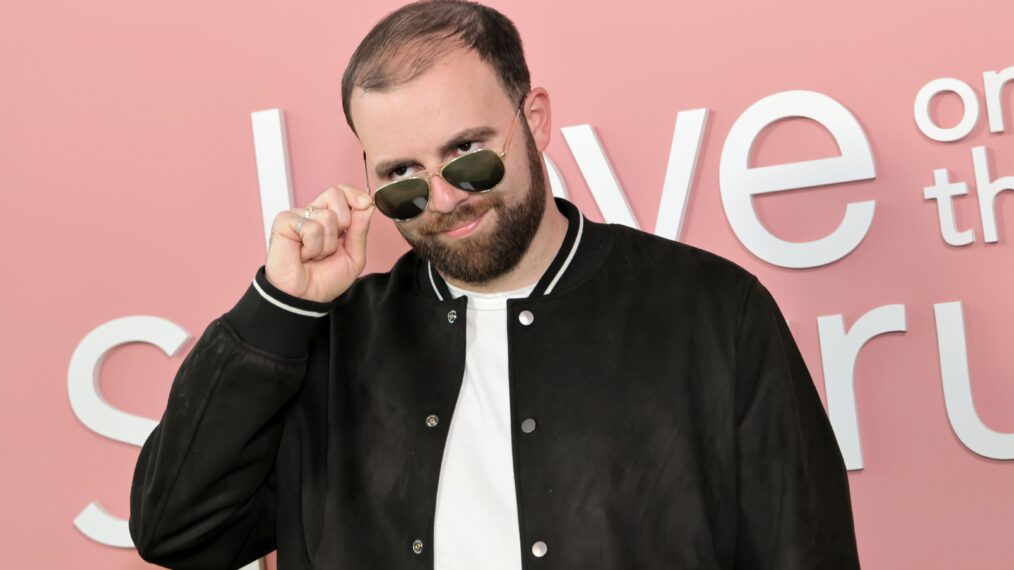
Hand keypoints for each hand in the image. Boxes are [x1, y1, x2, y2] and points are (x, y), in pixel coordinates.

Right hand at [264, 185, 374, 302]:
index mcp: (330, 219)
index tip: (365, 203)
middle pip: (335, 193)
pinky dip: (312, 247)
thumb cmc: (325, 280)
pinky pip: (311, 227)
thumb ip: (361, 230)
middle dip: (344, 222)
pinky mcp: (284, 222)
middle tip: (332, 245)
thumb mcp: (354, 256)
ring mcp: (298, 216)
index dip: (355, 195)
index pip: (343, 192)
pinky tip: (303, 255)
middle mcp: (313, 214)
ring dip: (327, 244)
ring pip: (327, 215)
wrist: (305, 297)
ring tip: (315, 255)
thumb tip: (367, 205)